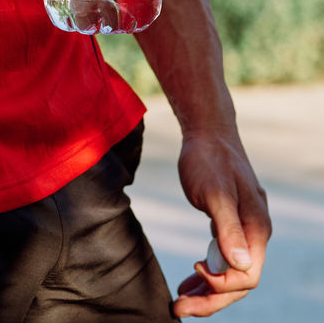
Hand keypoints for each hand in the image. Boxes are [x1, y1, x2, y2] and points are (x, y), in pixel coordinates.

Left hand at [172, 128, 270, 316]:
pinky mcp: (230, 224)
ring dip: (207, 292)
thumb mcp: (215, 192)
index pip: (246, 276)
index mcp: (256, 229)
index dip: (221, 285)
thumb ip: (227, 227)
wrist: (207, 131)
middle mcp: (254, 233)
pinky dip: (207, 274)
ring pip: (230, 273)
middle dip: (211, 300)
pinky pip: (222, 259)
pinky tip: (190, 280)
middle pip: (239, 282)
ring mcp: (244, 229)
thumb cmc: (209, 158)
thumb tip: (239, 265)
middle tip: (179, 310)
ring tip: (181, 303)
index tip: (193, 272)